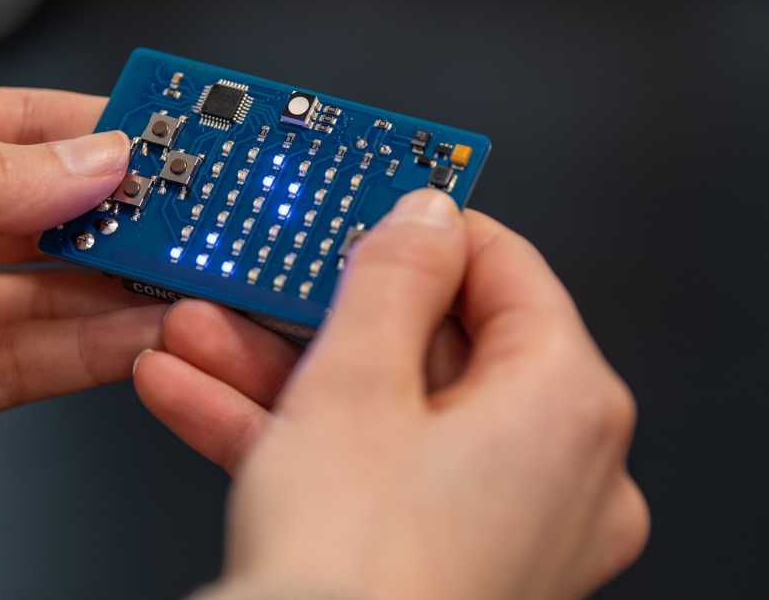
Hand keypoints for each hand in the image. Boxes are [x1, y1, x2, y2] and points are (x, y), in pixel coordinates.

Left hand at [0, 84, 163, 508]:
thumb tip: (92, 160)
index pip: (1, 123)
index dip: (84, 128)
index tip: (159, 135)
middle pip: (32, 208)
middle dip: (110, 211)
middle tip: (185, 212)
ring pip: (41, 287)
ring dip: (113, 283)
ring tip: (182, 276)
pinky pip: (26, 358)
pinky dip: (89, 347)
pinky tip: (138, 332)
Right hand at [135, 190, 648, 598]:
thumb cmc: (358, 576)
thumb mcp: (354, 384)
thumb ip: (392, 279)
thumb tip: (423, 218)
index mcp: (570, 405)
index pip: (505, 269)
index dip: (423, 229)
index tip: (365, 205)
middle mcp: (565, 469)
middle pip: (435, 347)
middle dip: (318, 314)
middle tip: (262, 280)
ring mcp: (512, 525)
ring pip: (390, 416)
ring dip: (283, 375)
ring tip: (198, 337)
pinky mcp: (454, 563)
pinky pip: (377, 477)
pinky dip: (297, 441)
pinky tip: (201, 400)